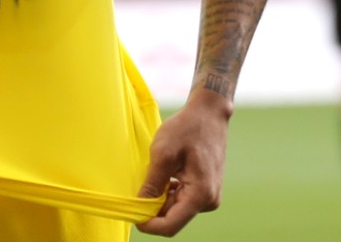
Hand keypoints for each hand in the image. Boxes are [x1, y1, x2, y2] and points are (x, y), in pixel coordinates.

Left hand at [137, 88, 231, 236]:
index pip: (170, 226)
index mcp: (201, 195)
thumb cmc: (187, 129)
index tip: (132, 214)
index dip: (149, 225)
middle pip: (172, 217)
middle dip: (153, 207)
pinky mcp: (205, 189)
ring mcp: (209, 196)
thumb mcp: (162, 154)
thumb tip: (140, 207)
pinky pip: (182, 199)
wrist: (208, 114)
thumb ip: (152, 184)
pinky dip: (169, 191)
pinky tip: (165, 173)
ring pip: (176, 208)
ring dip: (160, 197)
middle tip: (140, 185)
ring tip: (156, 173)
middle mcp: (208, 201)